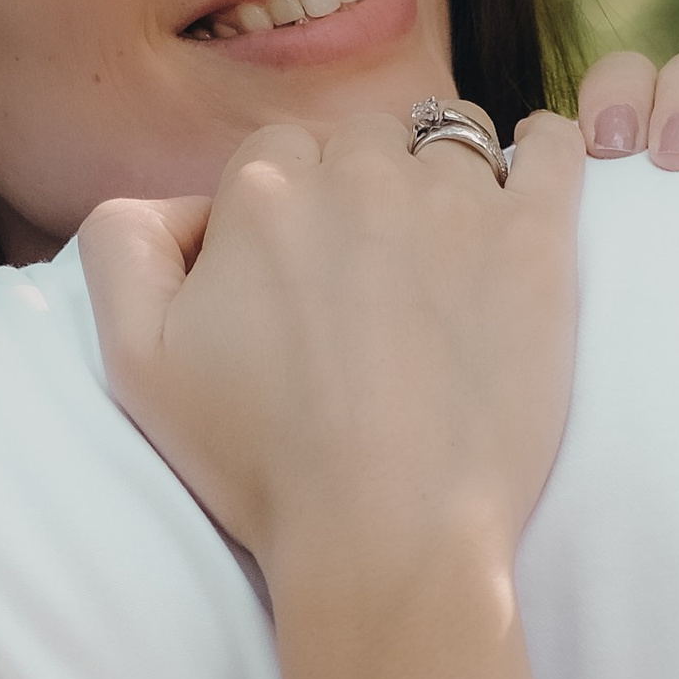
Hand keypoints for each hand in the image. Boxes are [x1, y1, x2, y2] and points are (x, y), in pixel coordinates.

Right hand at [82, 108, 584, 588]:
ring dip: (444, 182)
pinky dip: (547, 154)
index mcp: (263, 195)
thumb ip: (122, 250)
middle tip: (368, 286)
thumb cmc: (261, 463)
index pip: (275, 156)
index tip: (299, 281)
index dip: (285, 213)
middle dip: (362, 194)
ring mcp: (457, 203)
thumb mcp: (134, 361)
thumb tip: (172, 202)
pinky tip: (533, 187)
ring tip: (446, 259)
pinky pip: (556, 150)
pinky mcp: (538, 241)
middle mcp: (360, 176)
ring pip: (452, 142)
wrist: (387, 536)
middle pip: (361, 143)